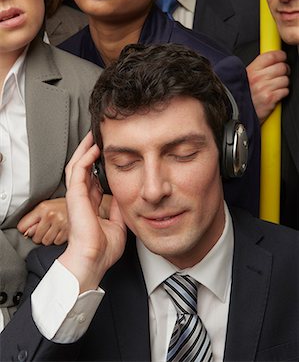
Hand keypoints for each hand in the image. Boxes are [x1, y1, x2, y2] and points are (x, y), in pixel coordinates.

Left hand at [17, 198, 67, 245]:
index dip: (26, 229)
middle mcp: (50, 216)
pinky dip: (58, 239)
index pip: (23, 226)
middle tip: (47, 227)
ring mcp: (59, 224)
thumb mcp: (48, 205)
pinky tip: (61, 231)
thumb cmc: (64, 206)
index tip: (30, 228)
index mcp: (43, 208)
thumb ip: (35, 217)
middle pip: (35, 237)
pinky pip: (56, 242)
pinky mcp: (67, 232)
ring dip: (49, 238)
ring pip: (45, 241)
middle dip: (40, 234)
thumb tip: (25, 232)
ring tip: (55, 229)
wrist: (83, 203)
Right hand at [59, 132, 126, 292]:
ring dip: (85, 149)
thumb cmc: (103, 249)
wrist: (93, 260)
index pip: (91, 177)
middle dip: (88, 151)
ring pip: (77, 164)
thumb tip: (127, 193)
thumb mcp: (117, 222)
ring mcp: (76, 195)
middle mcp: (81, 197)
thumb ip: (118, 207)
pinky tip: (94, 147)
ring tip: (93, 135)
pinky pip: (78, 170)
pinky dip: (85, 157)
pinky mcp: (74, 195)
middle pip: (82, 167)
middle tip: (97, 136)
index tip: (106, 152)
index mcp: (89, 204)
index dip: (97, 164)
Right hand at [246, 50, 289, 123]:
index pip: (272, 56)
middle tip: (280, 74)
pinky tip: (274, 95)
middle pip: (282, 67)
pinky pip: (285, 91)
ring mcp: (264, 88)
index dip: (280, 56)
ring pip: (285, 79)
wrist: (235, 113)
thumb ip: (257, 68)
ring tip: (275, 87)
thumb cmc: (241, 96)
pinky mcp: (270, 99)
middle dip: (284, 71)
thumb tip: (272, 60)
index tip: (281, 58)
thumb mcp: (243, 77)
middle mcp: (258, 78)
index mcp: (251, 70)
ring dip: (283, 83)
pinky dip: (282, 93)